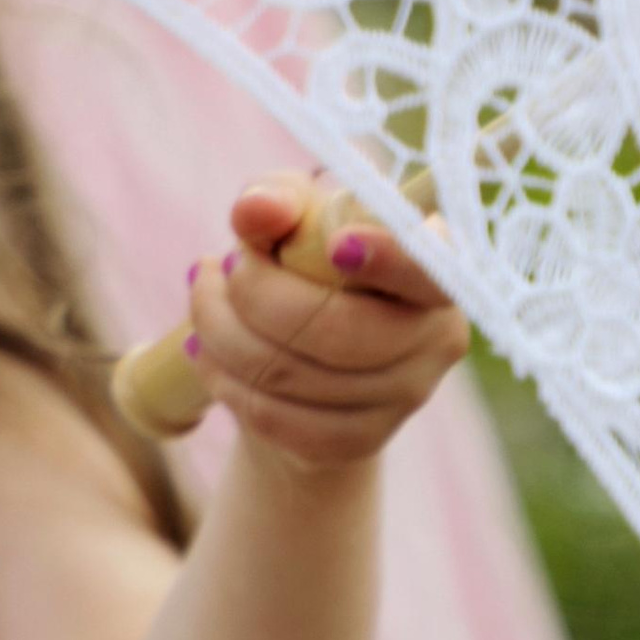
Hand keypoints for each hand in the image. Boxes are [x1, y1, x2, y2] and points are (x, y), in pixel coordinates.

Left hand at [183, 173, 467, 474]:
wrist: (301, 354)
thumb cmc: (305, 263)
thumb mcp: (291, 217)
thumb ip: (275, 198)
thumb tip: (257, 212)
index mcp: (436, 269)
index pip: (429, 271)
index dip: (387, 259)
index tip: (336, 246)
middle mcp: (436, 337)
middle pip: (336, 330)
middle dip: (252, 294)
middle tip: (215, 267)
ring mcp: (405, 397)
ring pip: (292, 375)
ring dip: (221, 334)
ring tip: (203, 301)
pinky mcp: (360, 441)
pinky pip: (276, 419)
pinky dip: (225, 382)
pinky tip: (208, 352)